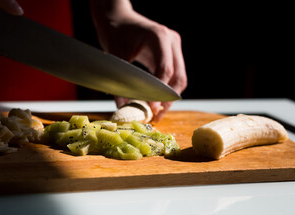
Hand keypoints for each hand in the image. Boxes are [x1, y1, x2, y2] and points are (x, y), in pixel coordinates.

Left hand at [90, 0, 186, 121]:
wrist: (117, 18)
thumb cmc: (115, 33)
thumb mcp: (115, 56)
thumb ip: (121, 81)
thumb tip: (123, 107)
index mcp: (160, 37)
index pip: (166, 70)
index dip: (160, 93)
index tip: (151, 108)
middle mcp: (171, 41)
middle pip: (178, 77)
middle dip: (168, 99)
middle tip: (156, 116)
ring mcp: (174, 47)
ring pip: (179, 78)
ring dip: (169, 97)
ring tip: (156, 113)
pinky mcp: (171, 54)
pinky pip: (174, 75)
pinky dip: (166, 89)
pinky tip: (156, 102)